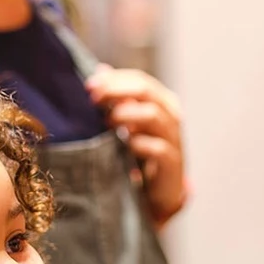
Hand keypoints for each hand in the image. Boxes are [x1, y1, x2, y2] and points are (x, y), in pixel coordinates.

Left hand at [85, 66, 186, 228]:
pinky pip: (156, 148)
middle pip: (146, 91)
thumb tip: (100, 70)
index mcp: (162, 102)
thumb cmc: (141, 154)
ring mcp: (174, 138)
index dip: (114, 79)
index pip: (140, 80)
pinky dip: (137, 144)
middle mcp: (171, 116)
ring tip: (106, 122)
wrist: (158, 193)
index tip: (89, 85)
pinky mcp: (172, 162)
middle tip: (93, 97)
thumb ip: (118, 98)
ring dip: (125, 115)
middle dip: (116, 91)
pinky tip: (124, 147)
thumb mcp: (128, 123)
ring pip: (153, 115)